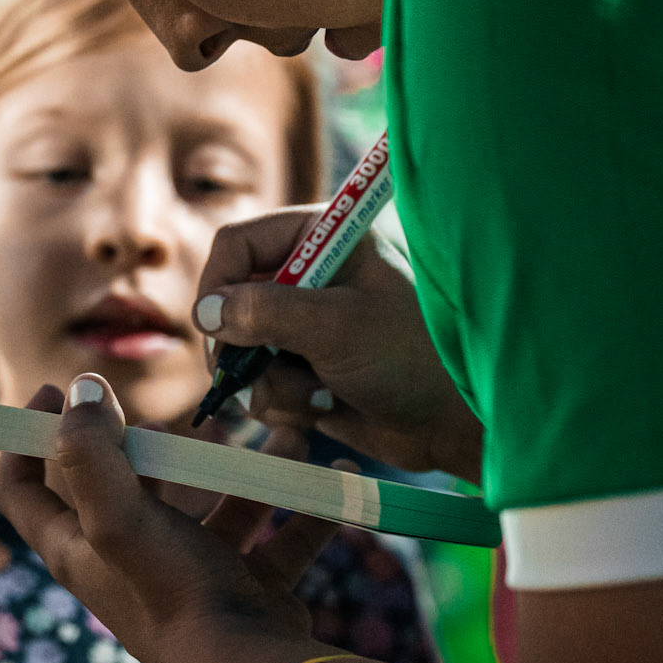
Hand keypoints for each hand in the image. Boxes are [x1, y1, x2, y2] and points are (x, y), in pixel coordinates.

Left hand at [0, 383, 343, 662]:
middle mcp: (131, 564)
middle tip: (171, 426)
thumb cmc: (175, 594)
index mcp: (80, 550)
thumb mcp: (119, 517)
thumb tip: (80, 390)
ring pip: (217, 507)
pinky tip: (334, 475)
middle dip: (155, 447)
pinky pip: (279, 536)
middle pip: (129, 489)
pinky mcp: (248, 588)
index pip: (25, 493)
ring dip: (252, 469)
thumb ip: (92, 452)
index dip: (25, 441)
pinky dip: (306, 507)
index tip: (53, 388)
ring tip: (285, 434)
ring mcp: (195, 575)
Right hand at [196, 212, 483, 480]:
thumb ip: (266, 312)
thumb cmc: (415, 356)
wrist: (457, 422)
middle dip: (240, 346)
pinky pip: (265, 388)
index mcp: (323, 240)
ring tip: (319, 393)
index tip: (211, 329)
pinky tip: (327, 410)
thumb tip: (205, 314)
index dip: (217, 284)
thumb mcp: (339, 325)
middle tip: (246, 375)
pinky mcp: (310, 373)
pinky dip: (286, 405)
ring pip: (244, 353)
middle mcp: (310, 279)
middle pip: (232, 302)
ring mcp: (309, 328)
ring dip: (270, 382)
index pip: (240, 243)